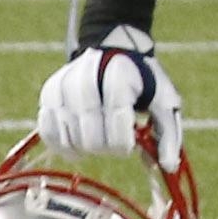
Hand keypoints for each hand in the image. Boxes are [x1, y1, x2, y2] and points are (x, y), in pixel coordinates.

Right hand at [38, 25, 181, 171]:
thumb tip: (169, 167)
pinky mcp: (48, 93)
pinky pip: (48, 132)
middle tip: (116, 144)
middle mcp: (86, 78)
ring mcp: (63, 85)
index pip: (116, 125)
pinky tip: (79, 144)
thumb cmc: (143, 82)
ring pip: (69, 138)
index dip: (124, 144)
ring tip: (101, 138)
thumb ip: (169, 134)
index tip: (131, 144)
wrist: (116, 51)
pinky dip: (64, 145)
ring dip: (87, 149)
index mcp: (119, 77)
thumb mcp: (164, 101)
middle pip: (91, 137)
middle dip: (107, 149)